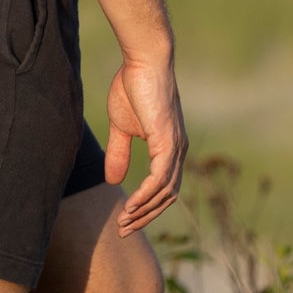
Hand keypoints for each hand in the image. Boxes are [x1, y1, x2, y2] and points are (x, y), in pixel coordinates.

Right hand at [103, 56, 187, 234]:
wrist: (143, 61)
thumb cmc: (133, 87)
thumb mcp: (121, 127)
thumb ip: (119, 153)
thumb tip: (114, 180)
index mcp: (170, 148)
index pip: (163, 188)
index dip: (145, 207)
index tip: (124, 221)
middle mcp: (178, 151)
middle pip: (167, 197)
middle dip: (145, 217)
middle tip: (123, 231)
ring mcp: (176, 147)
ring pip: (165, 192)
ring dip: (144, 211)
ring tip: (124, 222)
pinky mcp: (168, 141)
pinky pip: (160, 179)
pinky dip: (146, 196)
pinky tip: (130, 206)